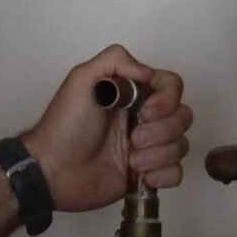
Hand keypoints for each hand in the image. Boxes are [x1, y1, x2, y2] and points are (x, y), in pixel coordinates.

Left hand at [21, 45, 193, 212]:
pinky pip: (176, 172)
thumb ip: (115, 60)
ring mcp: (148, 147)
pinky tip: (141, 176)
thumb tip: (149, 72)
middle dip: (162, 130)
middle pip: (183, 116)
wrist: (53, 171)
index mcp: (133, 94)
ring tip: (131, 161)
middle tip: (132, 139)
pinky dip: (163, 175)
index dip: (167, 99)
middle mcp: (144, 118)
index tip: (145, 112)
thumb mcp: (82, 79)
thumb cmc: (65, 126)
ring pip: (181, 145)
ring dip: (158, 154)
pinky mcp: (147, 175)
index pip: (172, 85)